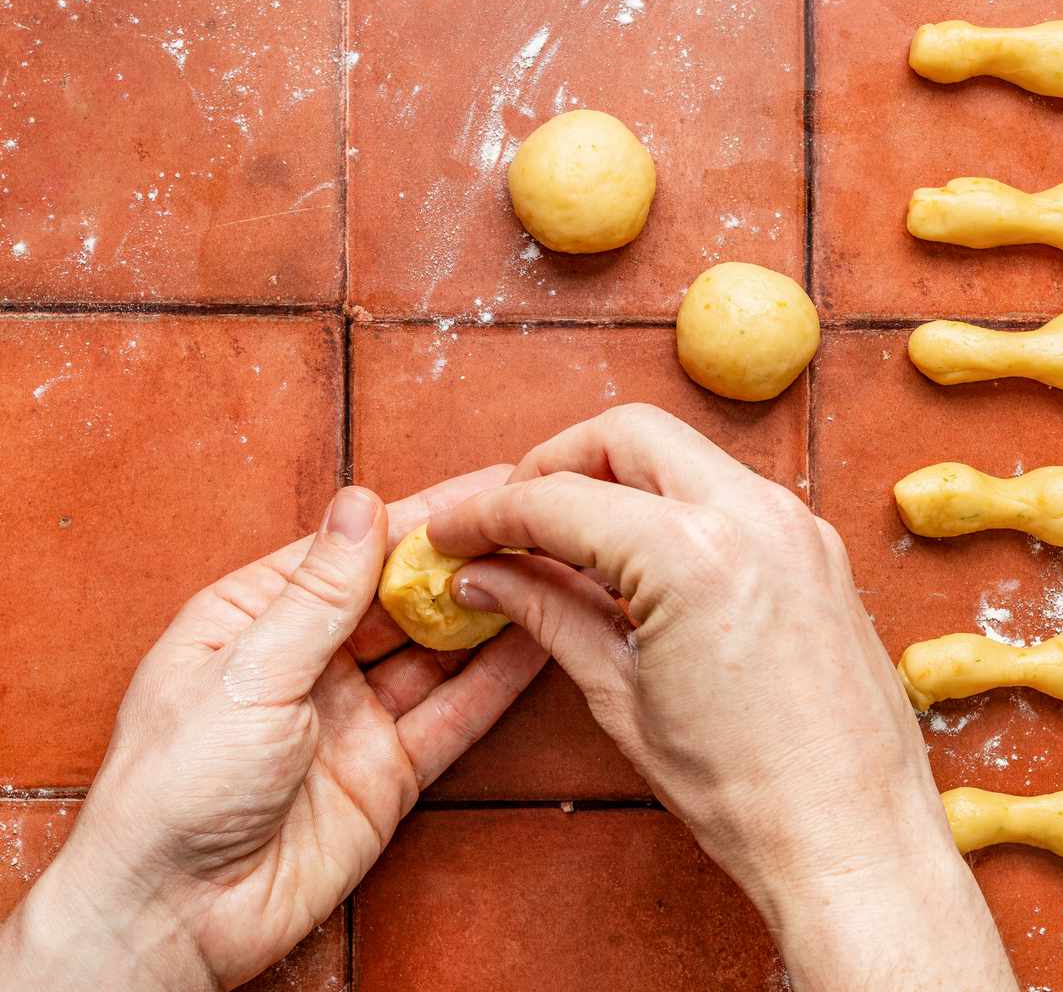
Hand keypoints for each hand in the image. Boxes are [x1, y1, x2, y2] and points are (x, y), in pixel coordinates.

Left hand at [0, 468, 548, 990]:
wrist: (174, 916)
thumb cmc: (173, 789)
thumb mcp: (248, 673)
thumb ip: (318, 594)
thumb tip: (362, 503)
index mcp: (255, 618)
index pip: (354, 550)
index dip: (423, 515)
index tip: (489, 484)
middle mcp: (309, 660)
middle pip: (403, 596)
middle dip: (467, 561)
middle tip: (537, 523)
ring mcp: (353, 715)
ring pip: (438, 652)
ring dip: (490, 614)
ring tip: (553, 571)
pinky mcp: (388, 771)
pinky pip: (453, 715)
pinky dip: (497, 681)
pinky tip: (540, 642)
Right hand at [429, 405, 1015, 990]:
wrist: (853, 835)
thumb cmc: (743, 790)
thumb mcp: (621, 696)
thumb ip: (548, 613)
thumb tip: (484, 575)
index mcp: (692, 553)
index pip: (559, 499)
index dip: (489, 513)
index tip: (453, 532)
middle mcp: (753, 514)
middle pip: (626, 434)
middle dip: (556, 464)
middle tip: (511, 520)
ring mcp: (797, 524)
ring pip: (684, 454)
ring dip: (618, 480)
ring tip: (569, 545)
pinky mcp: (819, 548)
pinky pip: (730, 493)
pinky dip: (674, 505)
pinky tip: (640, 561)